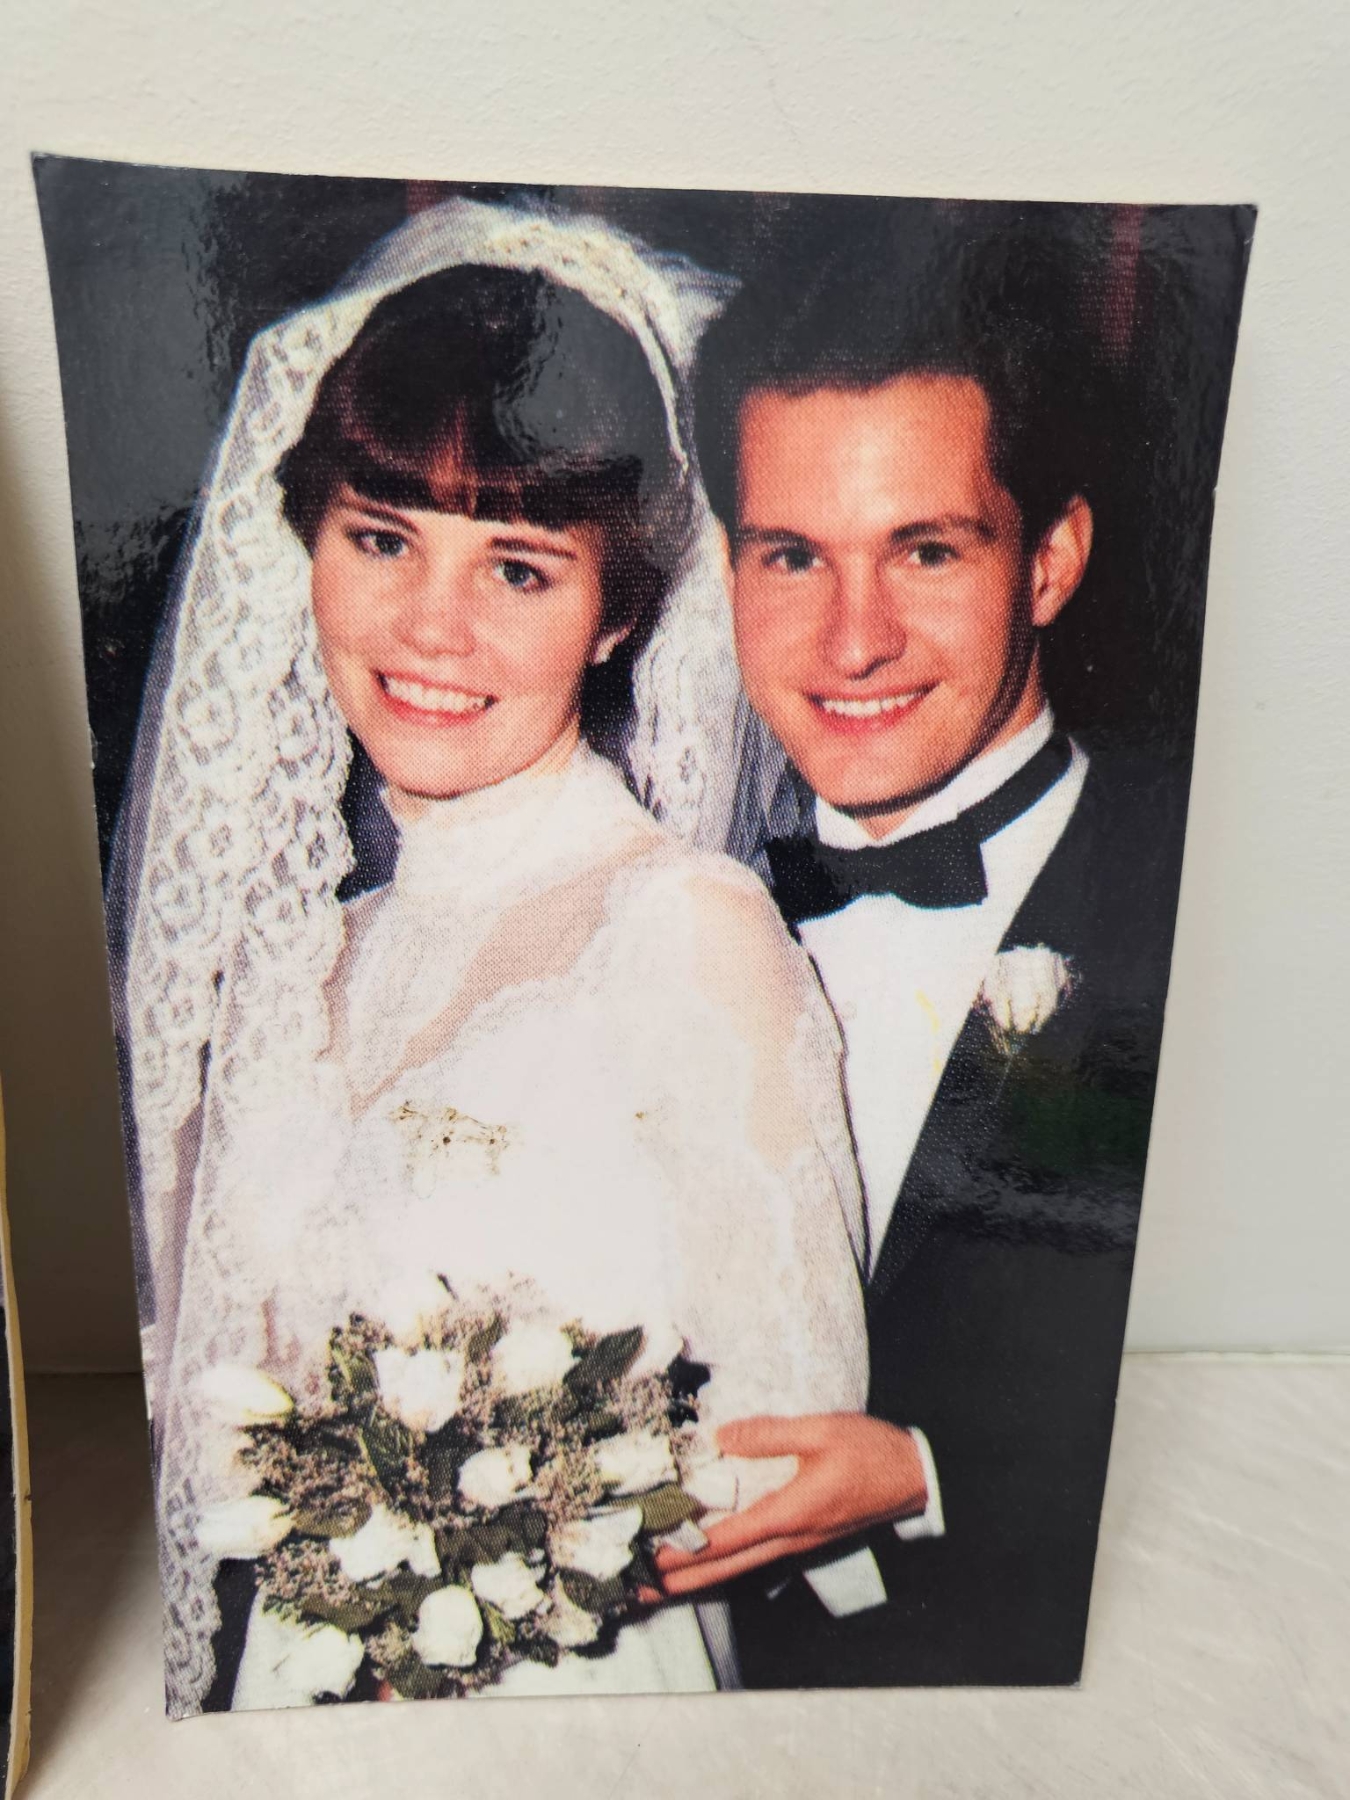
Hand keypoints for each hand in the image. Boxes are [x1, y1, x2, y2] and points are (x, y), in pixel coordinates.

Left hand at [656, 1413, 927, 1597]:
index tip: (645, 1562)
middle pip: (723, 1570)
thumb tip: (721, 1437)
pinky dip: (722, 1565)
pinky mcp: (802, 1538)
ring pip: (737, 1569)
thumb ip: (769, 1434)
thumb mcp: (822, 1430)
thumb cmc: (871, 1452)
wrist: (916, 1477)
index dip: (682, 1553)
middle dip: (677, 1582)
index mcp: (788, 1515)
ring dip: (696, 1578)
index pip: (724, 1541)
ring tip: (658, 1585)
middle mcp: (788, 1539)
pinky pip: (753, 1558)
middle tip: (635, 1592)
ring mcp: (796, 1544)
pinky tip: (707, 1562)